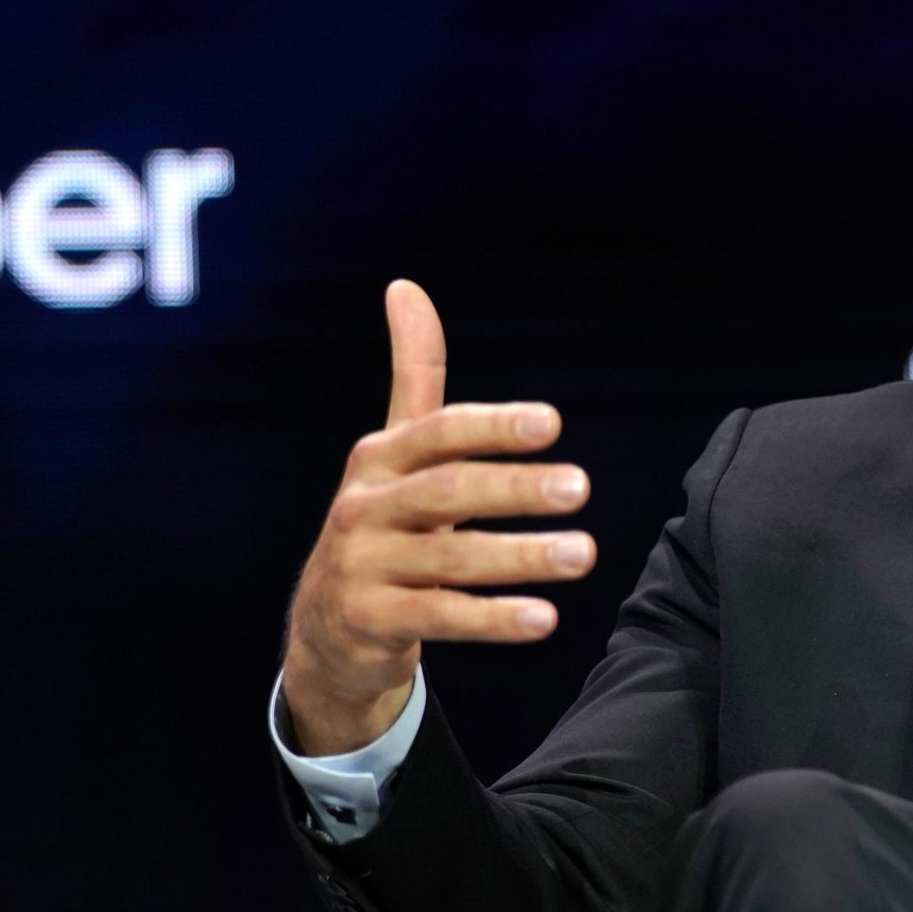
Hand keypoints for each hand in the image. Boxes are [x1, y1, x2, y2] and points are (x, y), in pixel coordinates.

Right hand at [281, 280, 594, 754]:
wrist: (328, 626)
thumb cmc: (383, 524)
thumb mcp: (395, 452)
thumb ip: (413, 376)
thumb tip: (405, 285)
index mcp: (379, 459)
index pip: (437, 433)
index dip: (491, 426)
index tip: (552, 423)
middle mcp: (363, 507)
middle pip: (446, 493)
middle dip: (515, 488)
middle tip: (581, 487)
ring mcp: (362, 566)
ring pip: (449, 561)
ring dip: (520, 557)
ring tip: (584, 553)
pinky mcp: (368, 621)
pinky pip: (437, 619)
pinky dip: (492, 619)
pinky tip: (545, 618)